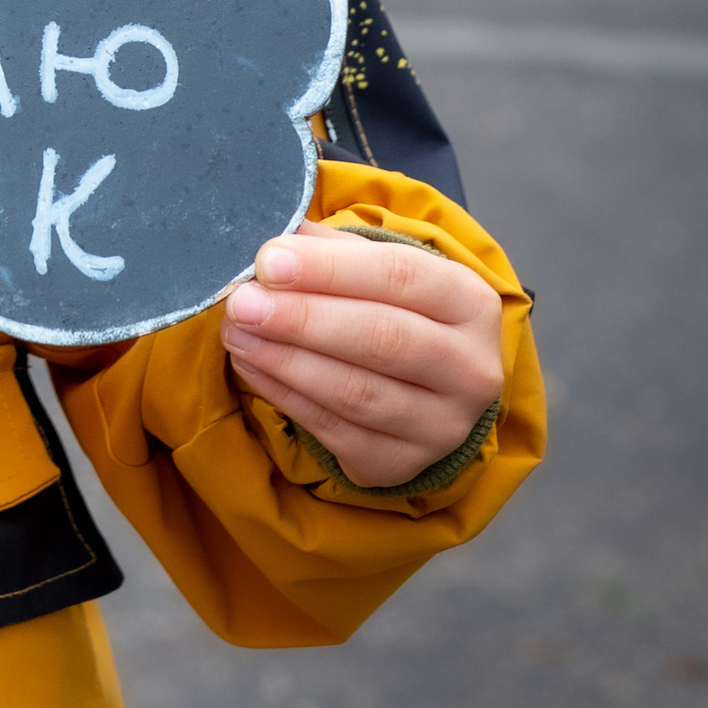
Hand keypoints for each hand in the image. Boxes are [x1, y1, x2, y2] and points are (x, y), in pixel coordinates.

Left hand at [221, 220, 503, 490]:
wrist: (423, 387)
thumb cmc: (390, 309)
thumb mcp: (375, 268)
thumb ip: (328, 250)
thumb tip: (271, 243)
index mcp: (469, 303)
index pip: (401, 276)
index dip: (330, 269)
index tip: (269, 261)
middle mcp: (470, 369)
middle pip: (382, 339)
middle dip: (302, 319)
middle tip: (242, 303)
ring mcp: (441, 425)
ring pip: (356, 393)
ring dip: (285, 361)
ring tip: (236, 332)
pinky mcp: (402, 464)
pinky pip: (335, 431)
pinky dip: (284, 396)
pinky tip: (251, 365)